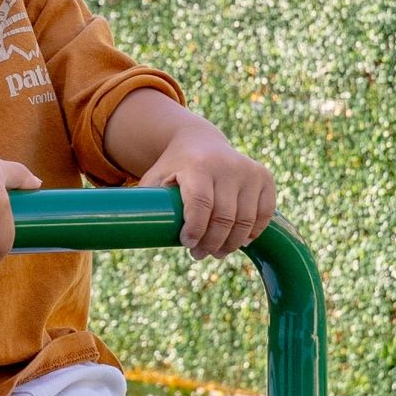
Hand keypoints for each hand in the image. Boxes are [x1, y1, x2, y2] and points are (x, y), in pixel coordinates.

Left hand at [137, 124, 275, 258]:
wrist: (200, 141)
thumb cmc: (173, 167)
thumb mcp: (155, 178)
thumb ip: (145, 202)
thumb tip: (130, 235)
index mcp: (197, 165)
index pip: (200, 203)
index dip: (195, 229)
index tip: (187, 244)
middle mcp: (227, 165)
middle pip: (224, 217)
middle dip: (211, 243)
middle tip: (199, 255)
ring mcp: (249, 170)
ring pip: (245, 220)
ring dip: (231, 243)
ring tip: (217, 252)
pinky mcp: (264, 177)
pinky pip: (265, 213)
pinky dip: (253, 232)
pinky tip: (241, 241)